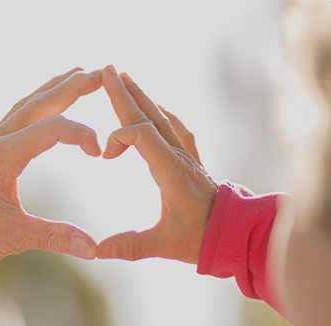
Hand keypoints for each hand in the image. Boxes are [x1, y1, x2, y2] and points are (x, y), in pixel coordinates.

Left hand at [0, 68, 102, 264]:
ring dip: (52, 88)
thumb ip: (54, 237)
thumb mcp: (12, 236)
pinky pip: (14, 117)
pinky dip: (35, 104)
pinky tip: (42, 106)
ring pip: (24, 105)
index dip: (81, 134)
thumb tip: (94, 250)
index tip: (100, 152)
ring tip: (75, 74)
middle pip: (38, 103)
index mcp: (1, 155)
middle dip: (71, 86)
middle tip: (100, 72)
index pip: (51, 129)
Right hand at [96, 66, 217, 263]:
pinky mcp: (189, 159)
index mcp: (170, 170)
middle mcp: (177, 156)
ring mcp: (185, 155)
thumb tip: (96, 251)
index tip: (104, 155)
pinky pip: (176, 127)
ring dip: (141, 96)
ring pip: (160, 117)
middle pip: (148, 116)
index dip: (118, 136)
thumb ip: (130, 246)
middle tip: (107, 70)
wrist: (234, 232)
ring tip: (125, 78)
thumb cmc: (201, 238)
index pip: (141, 133)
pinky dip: (162, 112)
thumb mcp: (164, 244)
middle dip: (125, 93)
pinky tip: (155, 106)